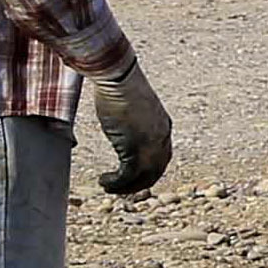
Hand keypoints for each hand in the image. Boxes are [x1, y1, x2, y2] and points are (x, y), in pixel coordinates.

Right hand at [91, 59, 174, 196]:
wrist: (119, 78)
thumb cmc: (120, 85)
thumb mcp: (132, 107)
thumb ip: (132, 120)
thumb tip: (119, 122)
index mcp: (164, 127)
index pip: (163, 157)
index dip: (150, 170)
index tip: (135, 177)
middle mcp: (161, 139)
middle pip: (156, 170)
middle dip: (139, 183)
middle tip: (122, 189)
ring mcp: (149, 145)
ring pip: (143, 177)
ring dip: (125, 186)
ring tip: (108, 186)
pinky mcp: (134, 148)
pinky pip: (127, 175)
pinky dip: (116, 183)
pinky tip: (104, 181)